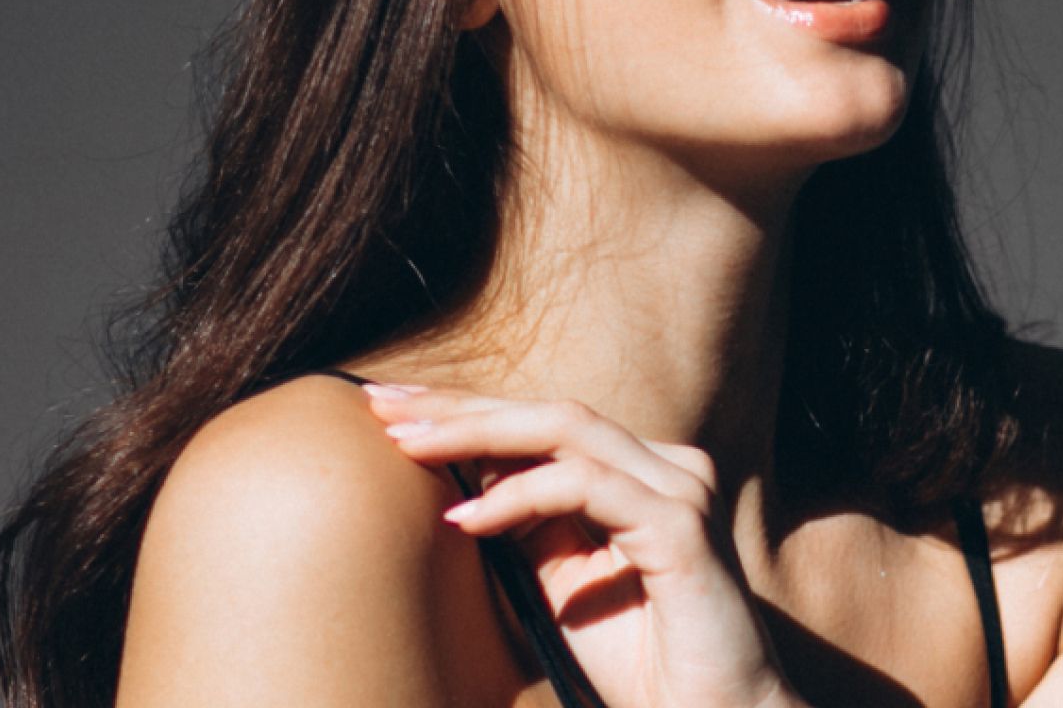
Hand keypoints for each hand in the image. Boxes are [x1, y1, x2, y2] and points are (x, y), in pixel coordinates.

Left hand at [364, 384, 801, 707]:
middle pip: (549, 411)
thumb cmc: (636, 657)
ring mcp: (679, 490)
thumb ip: (523, 521)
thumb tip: (458, 475)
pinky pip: (584, 487)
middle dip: (459, 406)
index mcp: (640, 471)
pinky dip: (518, 496)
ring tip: (409, 448)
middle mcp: (666, 466)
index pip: (543, 422)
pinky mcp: (681, 526)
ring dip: (478, 434)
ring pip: (565, 430)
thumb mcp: (559, 578)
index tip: (390, 408)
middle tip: (381, 405)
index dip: (466, 409)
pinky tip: (466, 517)